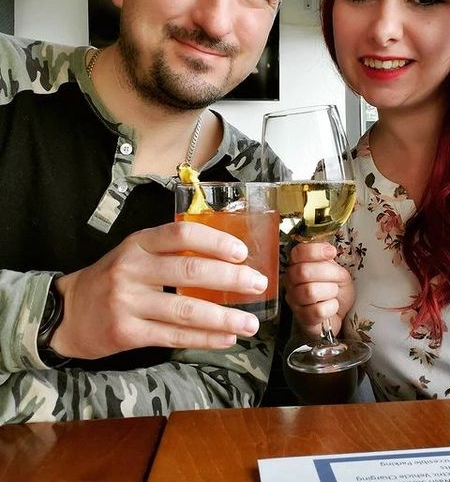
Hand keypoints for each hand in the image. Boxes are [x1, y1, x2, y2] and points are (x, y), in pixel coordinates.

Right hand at [51, 221, 267, 358]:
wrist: (68, 312)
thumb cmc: (114, 278)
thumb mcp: (136, 253)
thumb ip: (171, 251)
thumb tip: (227, 258)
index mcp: (139, 243)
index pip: (182, 233)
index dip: (216, 241)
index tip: (242, 252)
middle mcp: (133, 269)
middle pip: (190, 272)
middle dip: (231, 279)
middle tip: (258, 285)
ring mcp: (128, 302)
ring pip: (186, 310)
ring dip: (224, 317)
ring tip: (251, 323)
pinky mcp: (127, 333)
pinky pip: (174, 336)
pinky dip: (205, 338)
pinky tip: (227, 338)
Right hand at [284, 242, 353, 338]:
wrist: (339, 312)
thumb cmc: (335, 289)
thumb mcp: (336, 270)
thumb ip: (329, 260)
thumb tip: (329, 249)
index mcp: (297, 265)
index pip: (298, 252)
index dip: (315, 251)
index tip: (332, 252)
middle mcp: (291, 281)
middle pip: (303, 272)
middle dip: (328, 275)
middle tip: (336, 280)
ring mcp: (294, 301)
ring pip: (310, 292)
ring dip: (330, 292)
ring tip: (333, 294)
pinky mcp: (303, 318)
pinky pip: (318, 310)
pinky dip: (331, 307)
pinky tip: (332, 306)